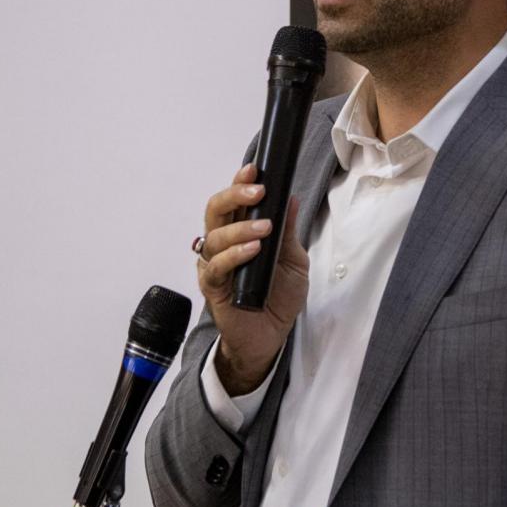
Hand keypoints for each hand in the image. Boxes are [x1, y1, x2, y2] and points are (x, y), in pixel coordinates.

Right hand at [196, 163, 308, 394]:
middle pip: (216, 210)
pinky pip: (216, 267)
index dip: (239, 183)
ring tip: (265, 228)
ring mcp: (214, 264)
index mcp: (239, 231)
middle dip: (234, 195)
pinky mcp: (213, 288)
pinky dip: (234, 255)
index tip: (254, 170)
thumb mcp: (293, 260)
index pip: (233, 200)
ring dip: (241, 228)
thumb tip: (291, 198)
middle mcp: (222, 244)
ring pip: (215, 236)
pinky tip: (252, 251)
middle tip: (258, 192)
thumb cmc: (278, 297)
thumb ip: (288, 232)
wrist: (271, 336)